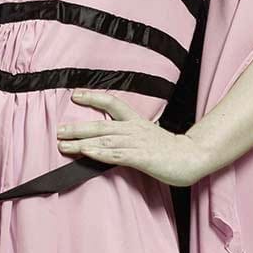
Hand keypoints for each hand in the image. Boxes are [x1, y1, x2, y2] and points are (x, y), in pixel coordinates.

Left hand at [57, 89, 205, 186]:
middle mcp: (134, 129)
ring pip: (104, 140)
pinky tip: (86, 152)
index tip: (76, 95)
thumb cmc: (171, 150)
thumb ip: (131, 135)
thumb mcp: (149, 136)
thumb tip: (113, 137)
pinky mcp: (141, 158)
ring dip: (81, 142)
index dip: (93, 98)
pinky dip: (100, 153)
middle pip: (101, 125)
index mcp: (136, 121)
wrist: (193, 157)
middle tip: (59, 129)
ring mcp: (137, 143)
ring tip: (63, 143)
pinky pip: (116, 155)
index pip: (112, 103)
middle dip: (77, 127)